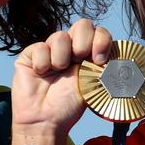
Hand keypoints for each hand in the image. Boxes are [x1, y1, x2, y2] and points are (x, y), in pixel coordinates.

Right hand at [11, 19, 111, 133]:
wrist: (45, 120)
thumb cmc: (69, 106)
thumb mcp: (92, 85)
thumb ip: (101, 68)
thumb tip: (113, 56)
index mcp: (88, 55)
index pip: (100, 33)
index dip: (101, 40)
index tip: (99, 60)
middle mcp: (71, 49)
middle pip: (83, 24)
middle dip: (83, 43)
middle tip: (78, 62)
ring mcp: (51, 49)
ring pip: (60, 36)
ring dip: (61, 58)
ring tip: (57, 73)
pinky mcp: (31, 54)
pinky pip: (40, 47)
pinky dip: (42, 63)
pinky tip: (41, 74)